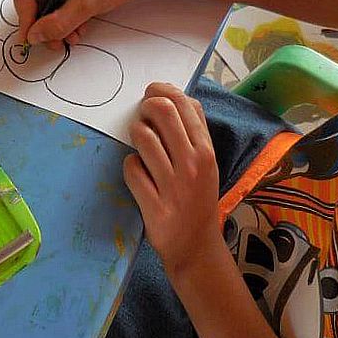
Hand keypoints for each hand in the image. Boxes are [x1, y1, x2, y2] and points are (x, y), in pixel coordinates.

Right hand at [11, 0, 152, 48]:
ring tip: (73, 36)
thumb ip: (59, 23)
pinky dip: (65, 18)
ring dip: (57, 24)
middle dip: (44, 24)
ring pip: (46, 3)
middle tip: (55, 43)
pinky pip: (58, 1)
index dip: (26, 18)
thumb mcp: (88, 4)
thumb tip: (35, 36)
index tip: (32, 39)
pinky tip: (79, 27)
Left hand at [123, 83, 220, 277]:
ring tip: (141, 148)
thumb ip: (193, 132)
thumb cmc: (197, 197)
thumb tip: (173, 96)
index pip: (184, 103)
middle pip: (161, 111)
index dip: (161, 91)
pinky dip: (131, 167)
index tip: (151, 95)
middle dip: (145, 108)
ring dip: (135, 136)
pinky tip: (139, 175)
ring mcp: (173, 185)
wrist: (195, 246)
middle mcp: (193, 164)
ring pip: (142, 137)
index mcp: (206, 150)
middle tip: (142, 118)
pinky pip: (131, 168)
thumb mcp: (205, 163)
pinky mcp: (154, 204)